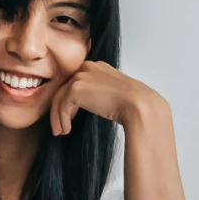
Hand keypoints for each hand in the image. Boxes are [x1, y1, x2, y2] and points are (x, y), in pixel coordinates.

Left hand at [48, 61, 187, 199]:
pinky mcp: (76, 89)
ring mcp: (81, 77)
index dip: (70, 99)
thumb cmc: (134, 106)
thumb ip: (103, 93)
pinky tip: (66, 130)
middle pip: (64, 87)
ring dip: (57, 117)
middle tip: (59, 126)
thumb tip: (94, 104)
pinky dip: (61, 119)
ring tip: (60, 132)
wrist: (141, 107)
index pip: (76, 81)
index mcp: (99, 67)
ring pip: (59, 97)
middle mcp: (88, 68)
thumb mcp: (116, 94)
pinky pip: (62, 105)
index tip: (69, 116)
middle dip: (59, 108)